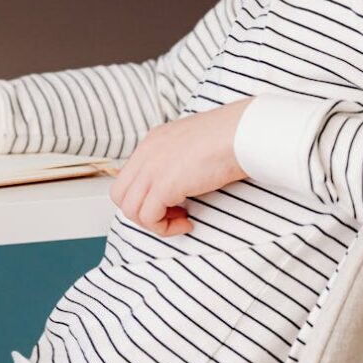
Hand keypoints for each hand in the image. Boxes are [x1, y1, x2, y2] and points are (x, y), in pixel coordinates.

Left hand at [110, 99, 251, 236]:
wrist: (241, 133)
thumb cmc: (229, 138)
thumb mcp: (193, 143)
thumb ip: (178, 159)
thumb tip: (180, 183)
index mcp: (153, 141)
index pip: (128, 177)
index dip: (144, 196)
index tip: (170, 202)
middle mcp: (146, 153)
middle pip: (120, 194)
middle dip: (142, 212)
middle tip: (172, 214)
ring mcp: (153, 168)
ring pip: (130, 209)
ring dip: (154, 223)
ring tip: (181, 219)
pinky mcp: (164, 185)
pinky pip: (149, 218)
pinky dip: (165, 228)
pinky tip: (187, 222)